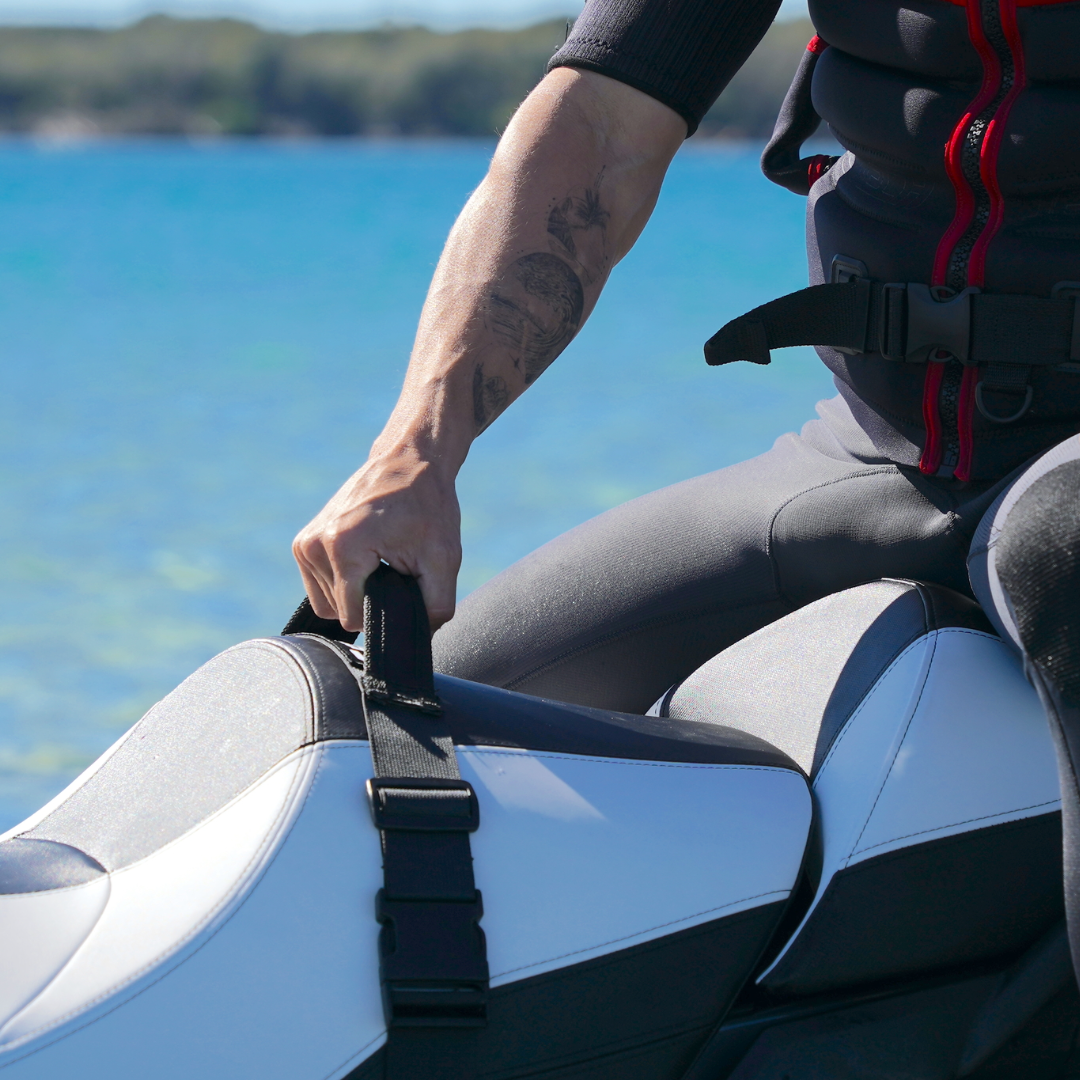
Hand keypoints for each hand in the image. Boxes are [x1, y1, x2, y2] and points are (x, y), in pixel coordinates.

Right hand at [292, 448, 461, 632]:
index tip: (401, 583)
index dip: (381, 611)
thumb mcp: (444, 558)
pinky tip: (367, 557)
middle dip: (368, 600)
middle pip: (337, 613)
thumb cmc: (428, 506)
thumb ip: (436, 607)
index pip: (351, 618)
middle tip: (394, 567)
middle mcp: (314, 545)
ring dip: (355, 591)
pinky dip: (344, 581)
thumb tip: (420, 640)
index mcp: (343, 548)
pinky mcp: (303, 543)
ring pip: (326, 603)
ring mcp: (305, 544)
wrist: (408, 460)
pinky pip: (319, 586)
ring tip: (381, 560)